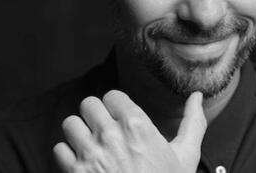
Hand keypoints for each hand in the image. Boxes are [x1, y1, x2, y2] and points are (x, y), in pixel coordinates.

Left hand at [53, 90, 206, 172]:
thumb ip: (192, 122)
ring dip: (79, 131)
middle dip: (96, 114)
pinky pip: (58, 149)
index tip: (120, 115)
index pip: (112, 95)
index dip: (117, 105)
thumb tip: (198, 97)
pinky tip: (83, 161)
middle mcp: (109, 135)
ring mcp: (89, 155)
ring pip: (71, 123)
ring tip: (91, 141)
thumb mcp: (185, 156)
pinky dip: (67, 153)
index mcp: (136, 125)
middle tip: (105, 127)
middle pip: (88, 103)